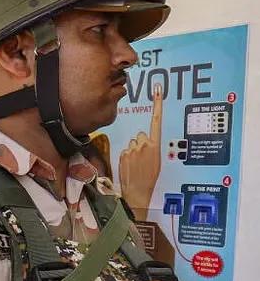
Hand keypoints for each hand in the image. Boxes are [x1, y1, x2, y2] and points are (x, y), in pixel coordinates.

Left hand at [118, 83, 162, 219]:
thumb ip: (151, 147)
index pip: (157, 121)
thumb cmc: (150, 177)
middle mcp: (144, 144)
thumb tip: (145, 140)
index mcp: (156, 145)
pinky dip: (127, 156)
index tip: (157, 90)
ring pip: (132, 143)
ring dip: (133, 150)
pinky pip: (125, 150)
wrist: (138, 190)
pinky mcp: (123, 153)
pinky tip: (130, 165)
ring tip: (137, 163)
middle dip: (141, 144)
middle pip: (140, 135)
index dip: (157, 105)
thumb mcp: (156, 160)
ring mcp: (132, 149)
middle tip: (143, 158)